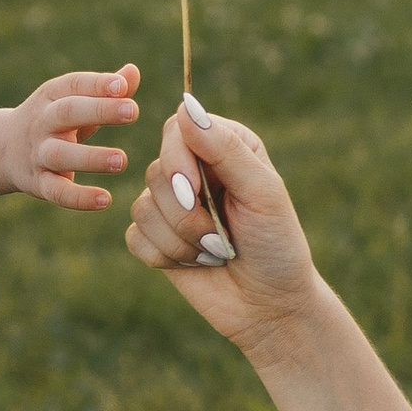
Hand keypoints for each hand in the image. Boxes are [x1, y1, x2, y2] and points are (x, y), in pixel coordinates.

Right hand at [3, 64, 139, 209]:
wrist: (2, 149)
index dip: (97, 84)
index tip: (123, 86)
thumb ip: (103, 89)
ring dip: (91, 158)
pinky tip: (105, 199)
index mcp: (51, 96)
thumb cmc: (54, 120)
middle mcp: (42, 122)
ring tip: (121, 161)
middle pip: (67, 113)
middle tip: (132, 111)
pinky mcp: (38, 183)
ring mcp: (38, 153)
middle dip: (99, 110)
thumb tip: (133, 71)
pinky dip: (79, 198)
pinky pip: (57, 192)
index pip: (74, 84)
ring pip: (60, 155)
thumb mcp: (72, 100)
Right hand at [123, 97, 323, 360]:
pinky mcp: (154, 238)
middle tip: (222, 239)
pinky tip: (194, 264)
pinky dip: (165, 257)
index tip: (197, 192)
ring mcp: (170, 204)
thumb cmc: (277, 245)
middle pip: (156, 171)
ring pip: (142, 208)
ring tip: (215, 254)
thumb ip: (224, 149)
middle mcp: (194, 169)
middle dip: (187, 214)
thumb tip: (185, 104)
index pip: (175, 129)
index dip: (178, 161)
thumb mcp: (261, 192)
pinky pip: (134, 238)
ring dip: (181, 241)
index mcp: (223, 145)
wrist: (271, 306)